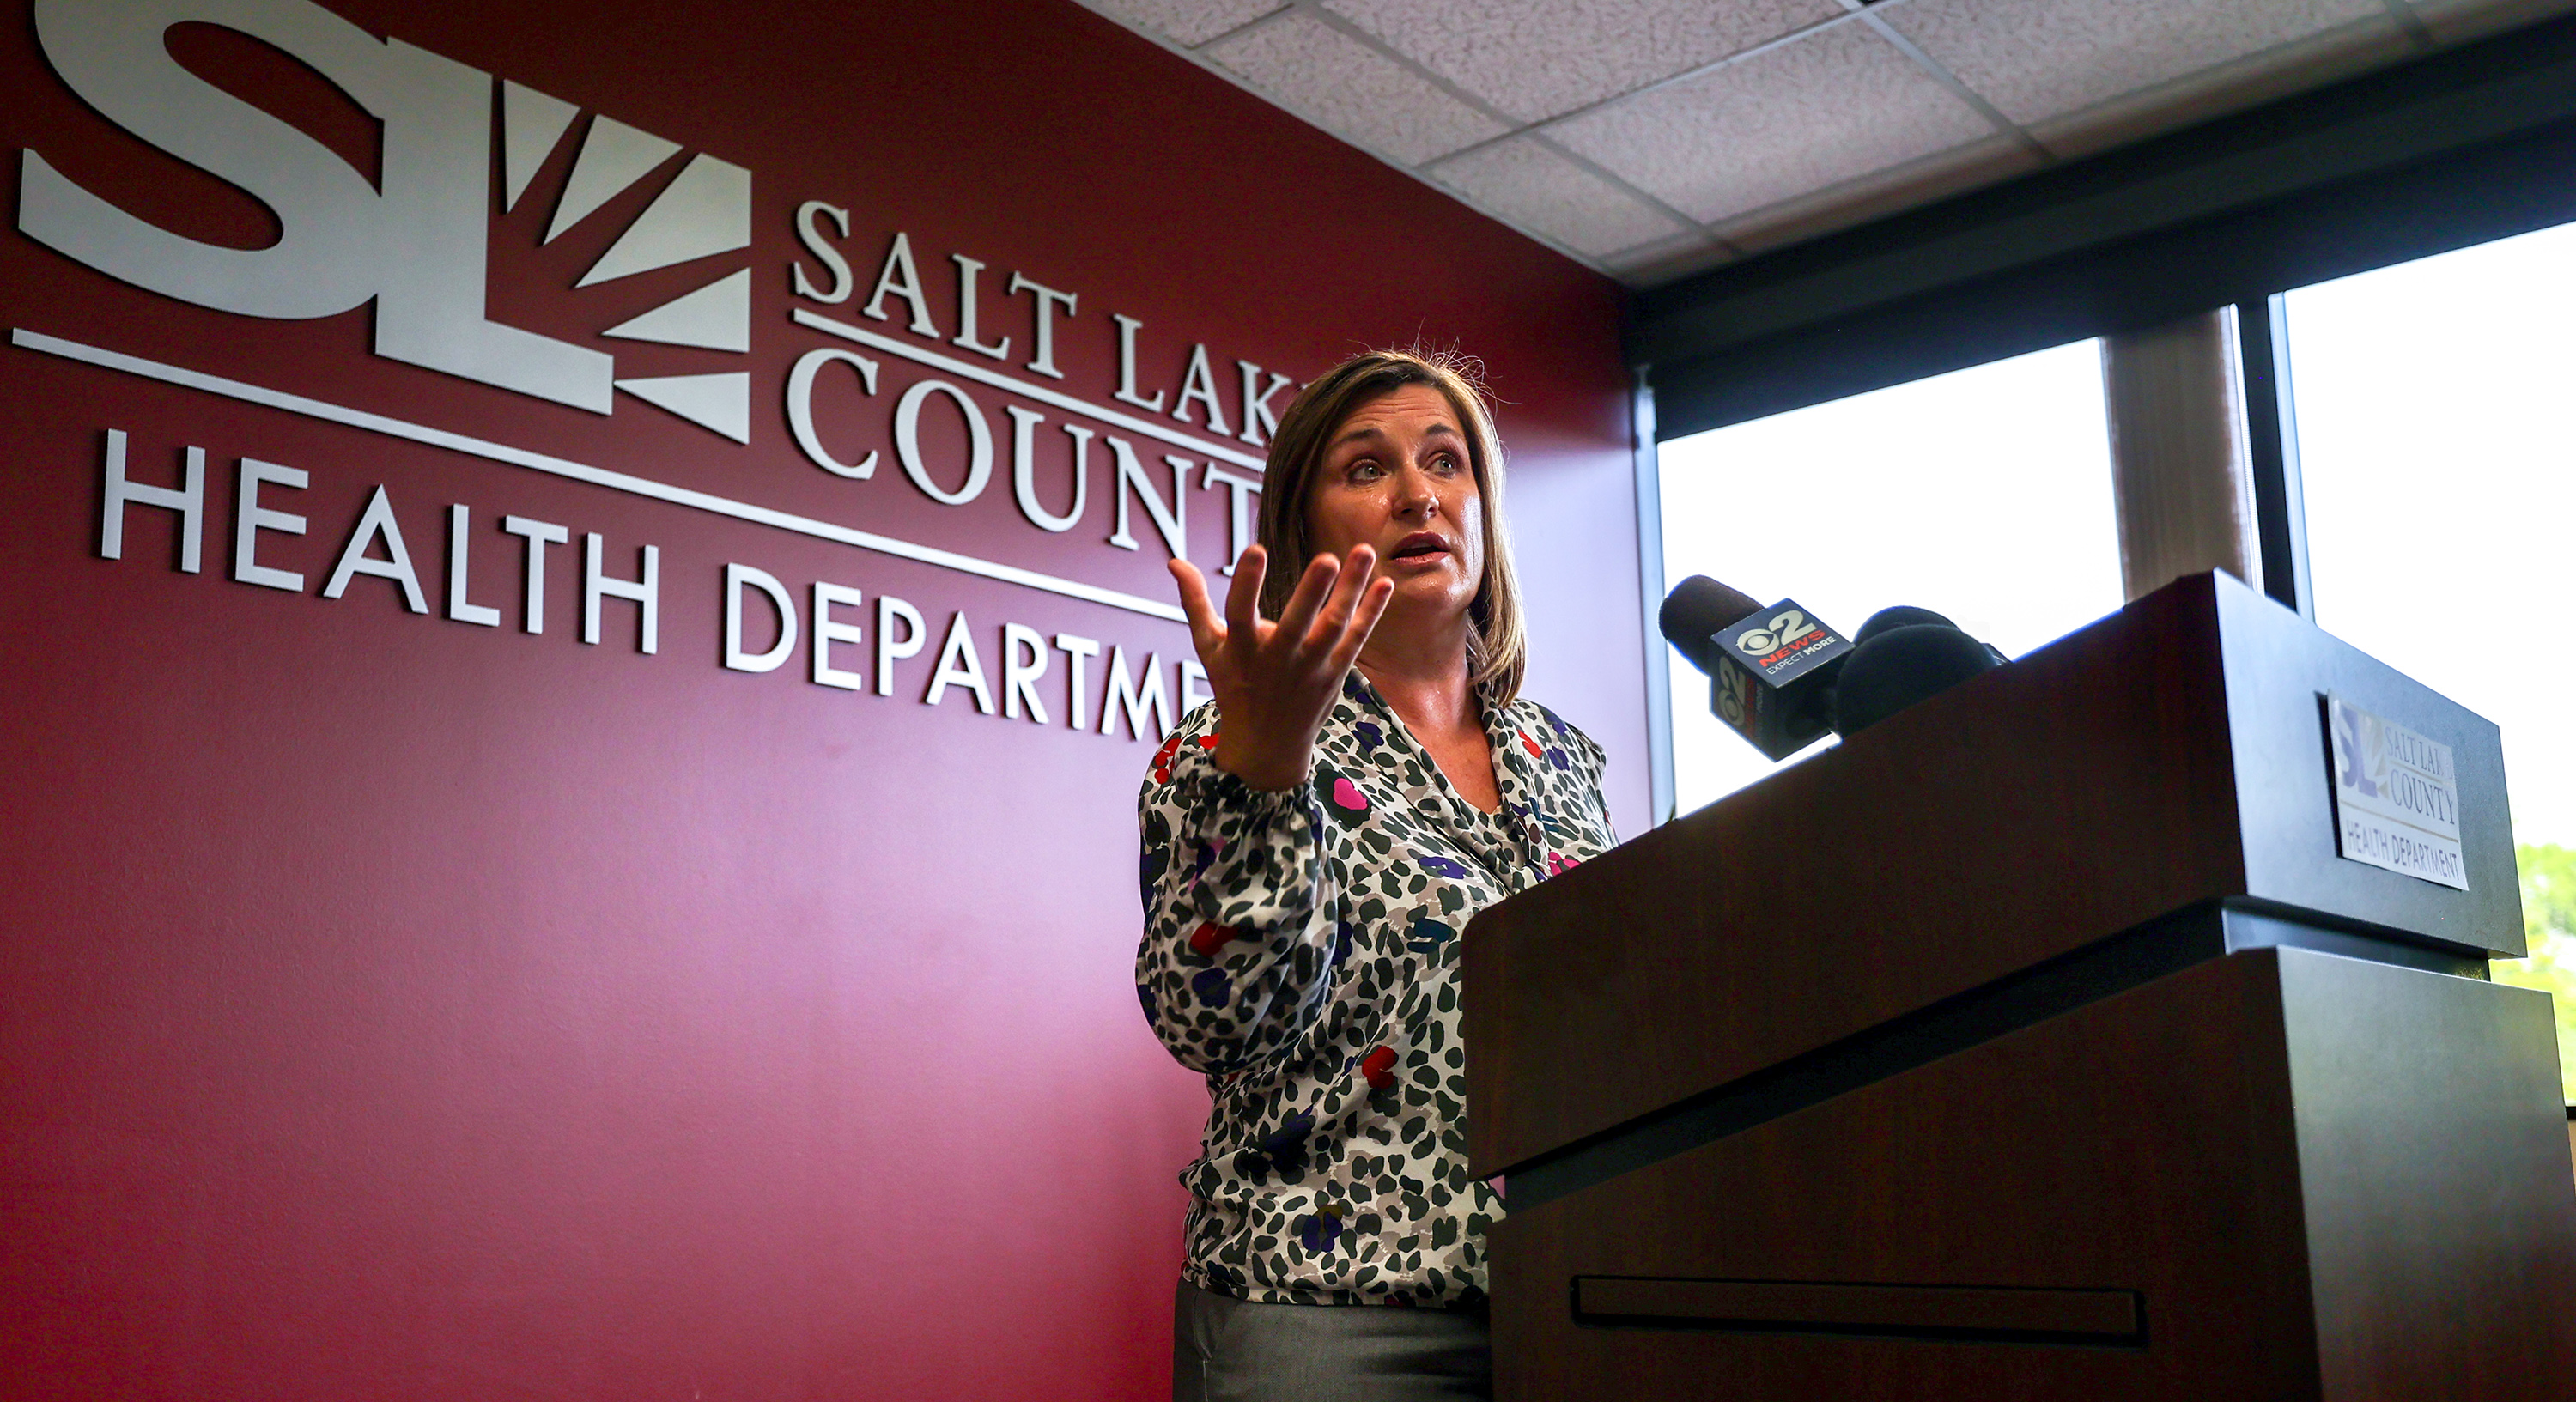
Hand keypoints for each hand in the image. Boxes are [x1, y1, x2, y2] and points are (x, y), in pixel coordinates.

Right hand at [1170, 545, 1394, 791]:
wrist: (1267, 745)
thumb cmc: (1234, 685)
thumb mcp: (1209, 648)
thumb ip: (1195, 602)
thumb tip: (1174, 561)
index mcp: (1241, 650)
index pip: (1241, 613)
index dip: (1247, 583)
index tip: (1255, 549)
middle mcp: (1277, 660)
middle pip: (1296, 623)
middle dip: (1311, 592)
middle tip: (1327, 558)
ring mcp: (1310, 668)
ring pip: (1335, 625)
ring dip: (1352, 589)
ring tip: (1364, 551)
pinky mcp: (1335, 672)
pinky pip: (1356, 637)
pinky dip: (1371, 611)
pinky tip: (1385, 582)